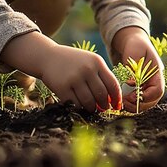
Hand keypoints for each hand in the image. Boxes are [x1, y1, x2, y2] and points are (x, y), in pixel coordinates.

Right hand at [0, 32, 120, 112]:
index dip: (117, 98)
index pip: (112, 84)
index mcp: (97, 62)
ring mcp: (74, 78)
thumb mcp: (89, 61)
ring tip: (91, 108)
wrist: (48, 57)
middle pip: (102, 95)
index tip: (117, 106)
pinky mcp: (62, 87)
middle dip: (104, 105)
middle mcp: (87, 69)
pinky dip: (80, 108)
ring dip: (92, 109)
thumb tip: (112, 99)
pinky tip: (79, 105)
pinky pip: (76, 105)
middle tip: (103, 109)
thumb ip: (101, 76)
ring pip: (89, 102)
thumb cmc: (73, 62)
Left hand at [111, 26, 164, 112]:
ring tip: (122, 102)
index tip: (132, 96)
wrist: (133, 42)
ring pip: (146, 103)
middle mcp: (154, 81)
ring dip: (134, 107)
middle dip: (139, 105)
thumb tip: (131, 83)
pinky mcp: (140, 88)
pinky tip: (122, 100)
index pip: (158, 90)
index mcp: (157, 72)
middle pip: (152, 100)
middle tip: (125, 102)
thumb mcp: (135, 51)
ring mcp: (148, 86)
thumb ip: (134, 66)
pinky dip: (131, 104)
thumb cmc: (135, 44)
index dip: (146, 96)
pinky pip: (139, 101)